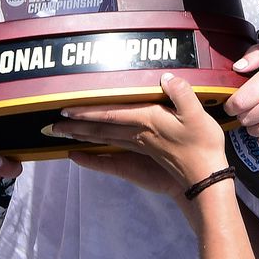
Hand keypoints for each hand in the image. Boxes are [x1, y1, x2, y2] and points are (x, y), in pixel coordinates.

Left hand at [54, 73, 228, 192]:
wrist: (205, 180)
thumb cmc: (202, 146)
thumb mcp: (197, 115)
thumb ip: (181, 94)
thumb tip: (166, 78)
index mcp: (147, 120)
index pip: (110, 113)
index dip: (87, 111)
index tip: (66, 109)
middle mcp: (138, 134)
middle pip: (100, 128)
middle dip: (76, 126)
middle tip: (53, 125)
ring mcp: (139, 146)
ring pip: (104, 139)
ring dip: (82, 136)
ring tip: (63, 133)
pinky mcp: (143, 156)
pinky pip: (112, 151)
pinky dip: (94, 153)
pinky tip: (82, 154)